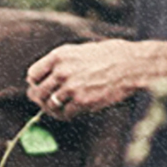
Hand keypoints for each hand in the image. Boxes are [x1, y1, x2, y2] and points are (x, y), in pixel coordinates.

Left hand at [25, 40, 154, 117]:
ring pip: (50, 105)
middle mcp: (62, 71)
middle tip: (46, 103)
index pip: (33, 74)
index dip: (36, 83)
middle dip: (41, 99)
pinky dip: (67, 115)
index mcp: (59, 55)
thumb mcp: (82, 51)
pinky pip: (66, 113)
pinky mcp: (83, 101)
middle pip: (38, 92)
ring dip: (53, 109)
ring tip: (59, 110)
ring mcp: (72, 87)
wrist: (133, 65)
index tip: (42, 86)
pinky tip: (73, 112)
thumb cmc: (111, 56)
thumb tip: (49, 76)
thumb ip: (63, 62)